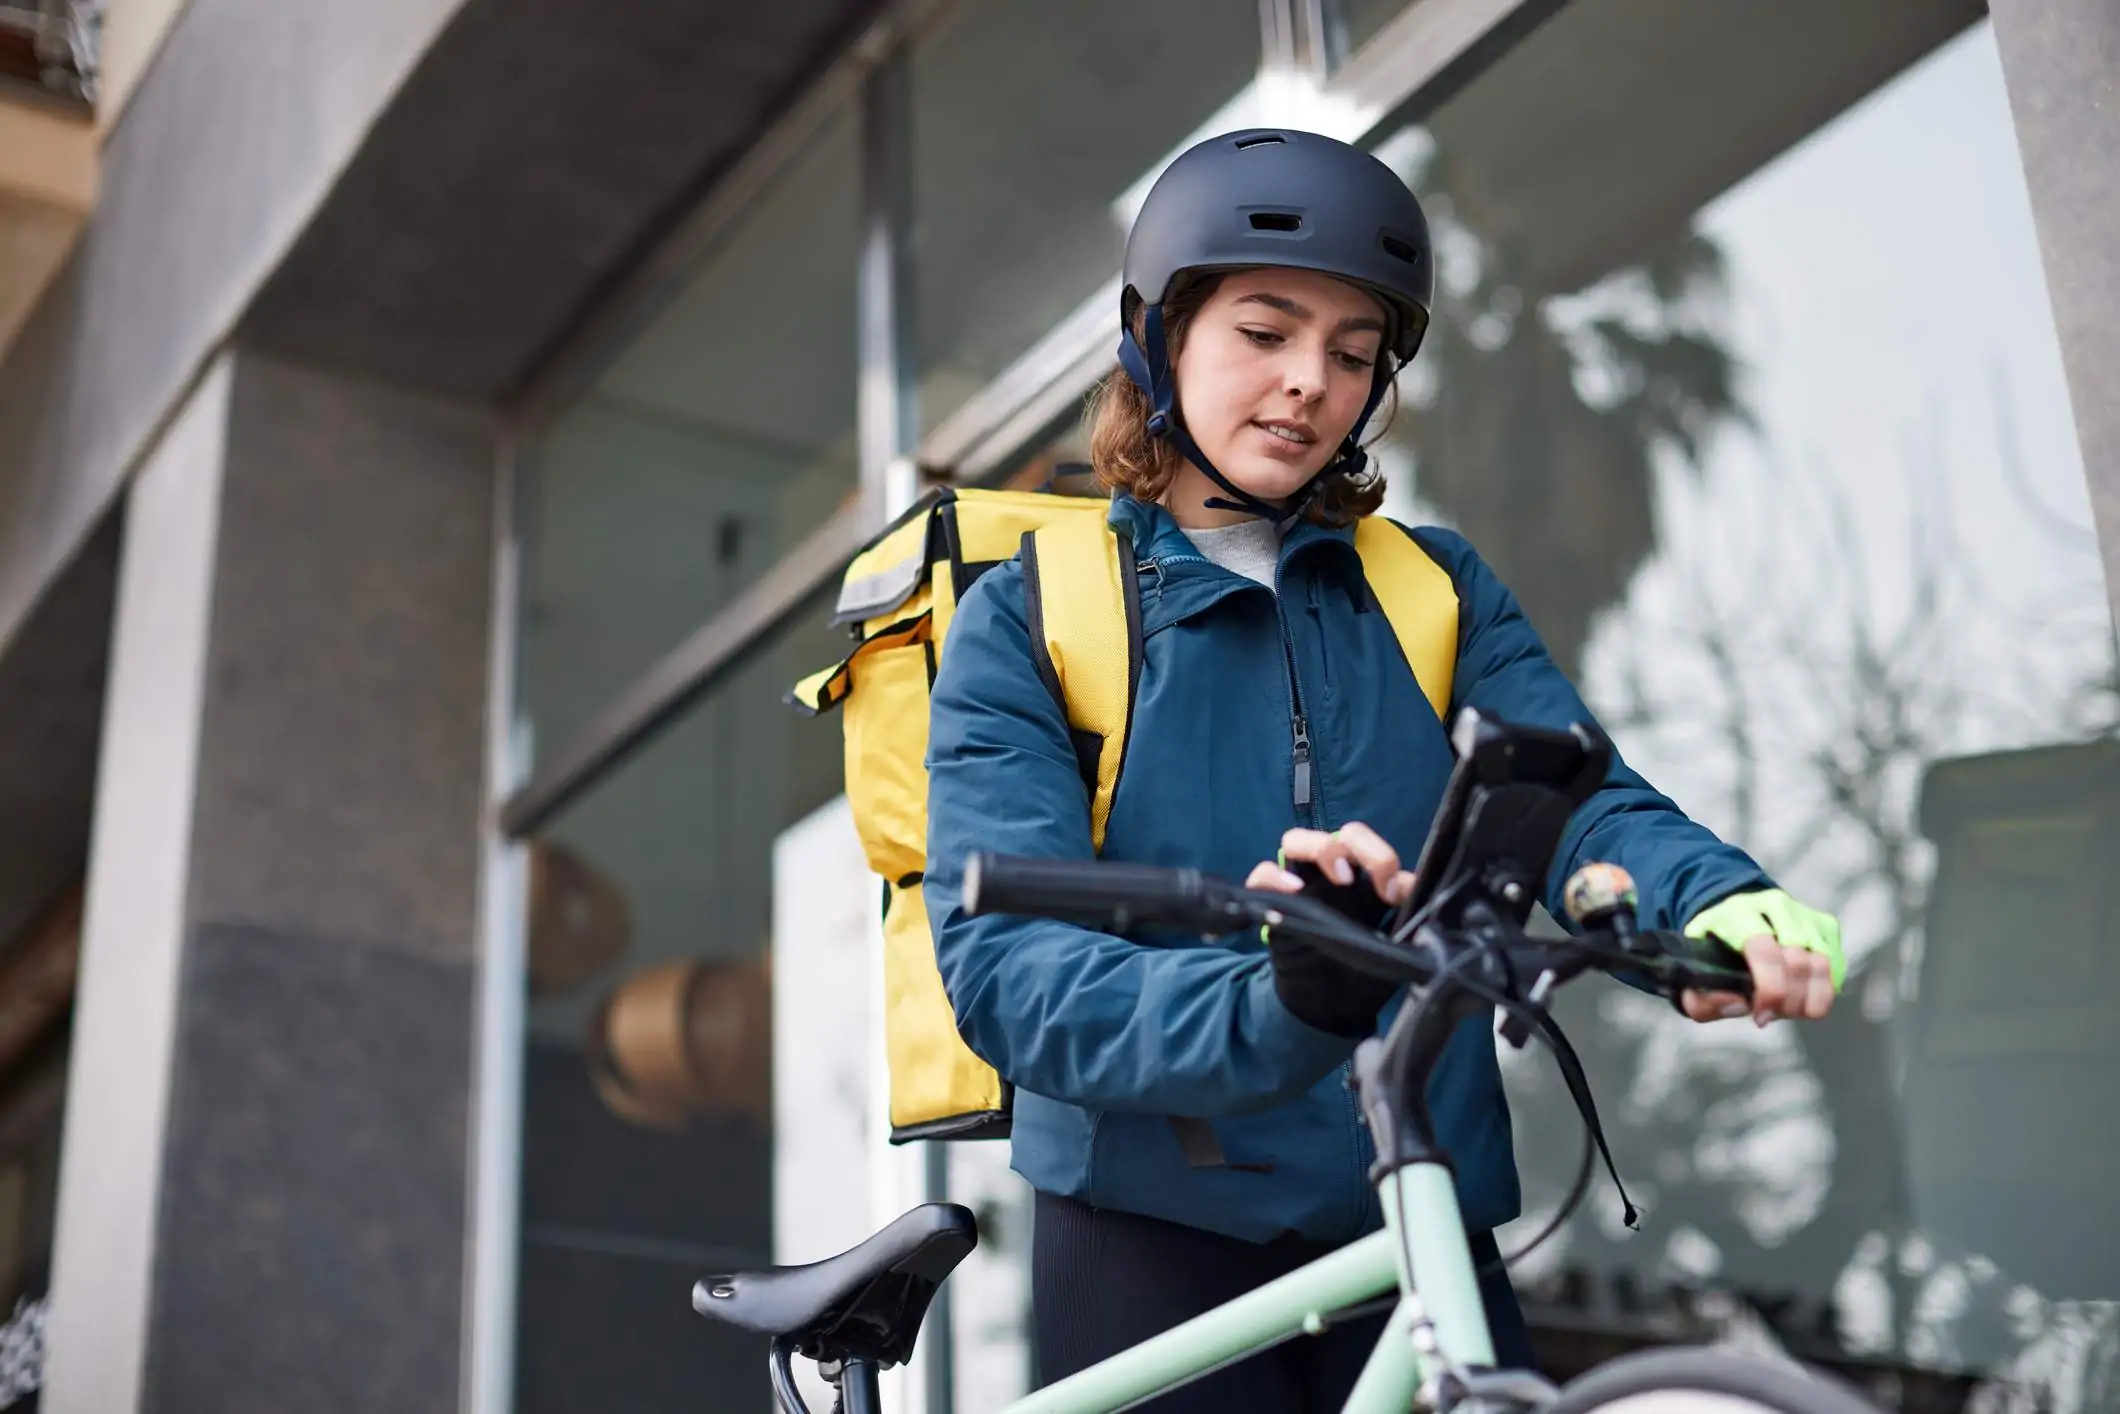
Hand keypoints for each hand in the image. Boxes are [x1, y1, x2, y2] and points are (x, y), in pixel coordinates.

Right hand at [1245, 823, 1409, 1038]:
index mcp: (1365, 888)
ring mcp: (1301, 890)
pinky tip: (1292, 891)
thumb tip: (1416, 896)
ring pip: (1297, 841)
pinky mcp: (1273, 907)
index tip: (1395, 892)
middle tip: (1370, 879)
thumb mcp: (1391, 953)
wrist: (1327, 1011)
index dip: (1386, 862)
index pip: (1374, 853)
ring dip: (1319, 848)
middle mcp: (1333, 881)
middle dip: (1361, 846)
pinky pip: (1262, 876)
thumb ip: (1406, 926)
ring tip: (1338, 875)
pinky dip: (1273, 875)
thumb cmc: (1361, 978)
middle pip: (1341, 836)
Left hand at [1679, 889, 1843, 1026]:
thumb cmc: (1713, 947)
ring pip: (1823, 964)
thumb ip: (1701, 999)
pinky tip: (1800, 997)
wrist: (1733, 908)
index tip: (1761, 1017)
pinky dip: (1822, 992)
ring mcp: (1804, 914)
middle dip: (1787, 1001)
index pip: (1764, 950)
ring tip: (1787, 1011)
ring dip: (1808, 1000)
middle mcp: (1775, 906)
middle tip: (1770, 1016)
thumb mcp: (1693, 968)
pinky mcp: (1825, 924)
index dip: (1770, 991)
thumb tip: (1738, 1008)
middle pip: (1797, 962)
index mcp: (1737, 913)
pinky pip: (1836, 967)